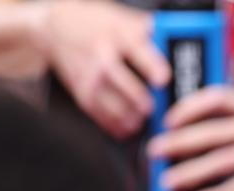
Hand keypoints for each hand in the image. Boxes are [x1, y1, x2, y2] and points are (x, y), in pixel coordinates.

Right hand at [41, 0, 169, 138]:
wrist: (56, 28)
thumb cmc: (98, 24)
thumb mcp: (122, 18)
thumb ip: (148, 32)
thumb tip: (177, 42)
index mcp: (118, 33)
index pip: (136, 49)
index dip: (151, 64)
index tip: (163, 79)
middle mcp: (101, 54)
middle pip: (121, 80)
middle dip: (140, 99)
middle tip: (154, 109)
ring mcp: (89, 74)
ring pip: (109, 101)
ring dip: (129, 116)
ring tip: (142, 121)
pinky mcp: (80, 91)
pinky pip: (97, 113)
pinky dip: (113, 125)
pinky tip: (127, 129)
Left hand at [147, 86, 233, 190]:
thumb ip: (226, 122)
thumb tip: (179, 142)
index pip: (217, 98)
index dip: (190, 107)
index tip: (167, 121)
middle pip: (214, 133)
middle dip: (180, 143)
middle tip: (154, 153)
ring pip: (223, 162)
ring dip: (191, 173)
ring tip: (168, 183)